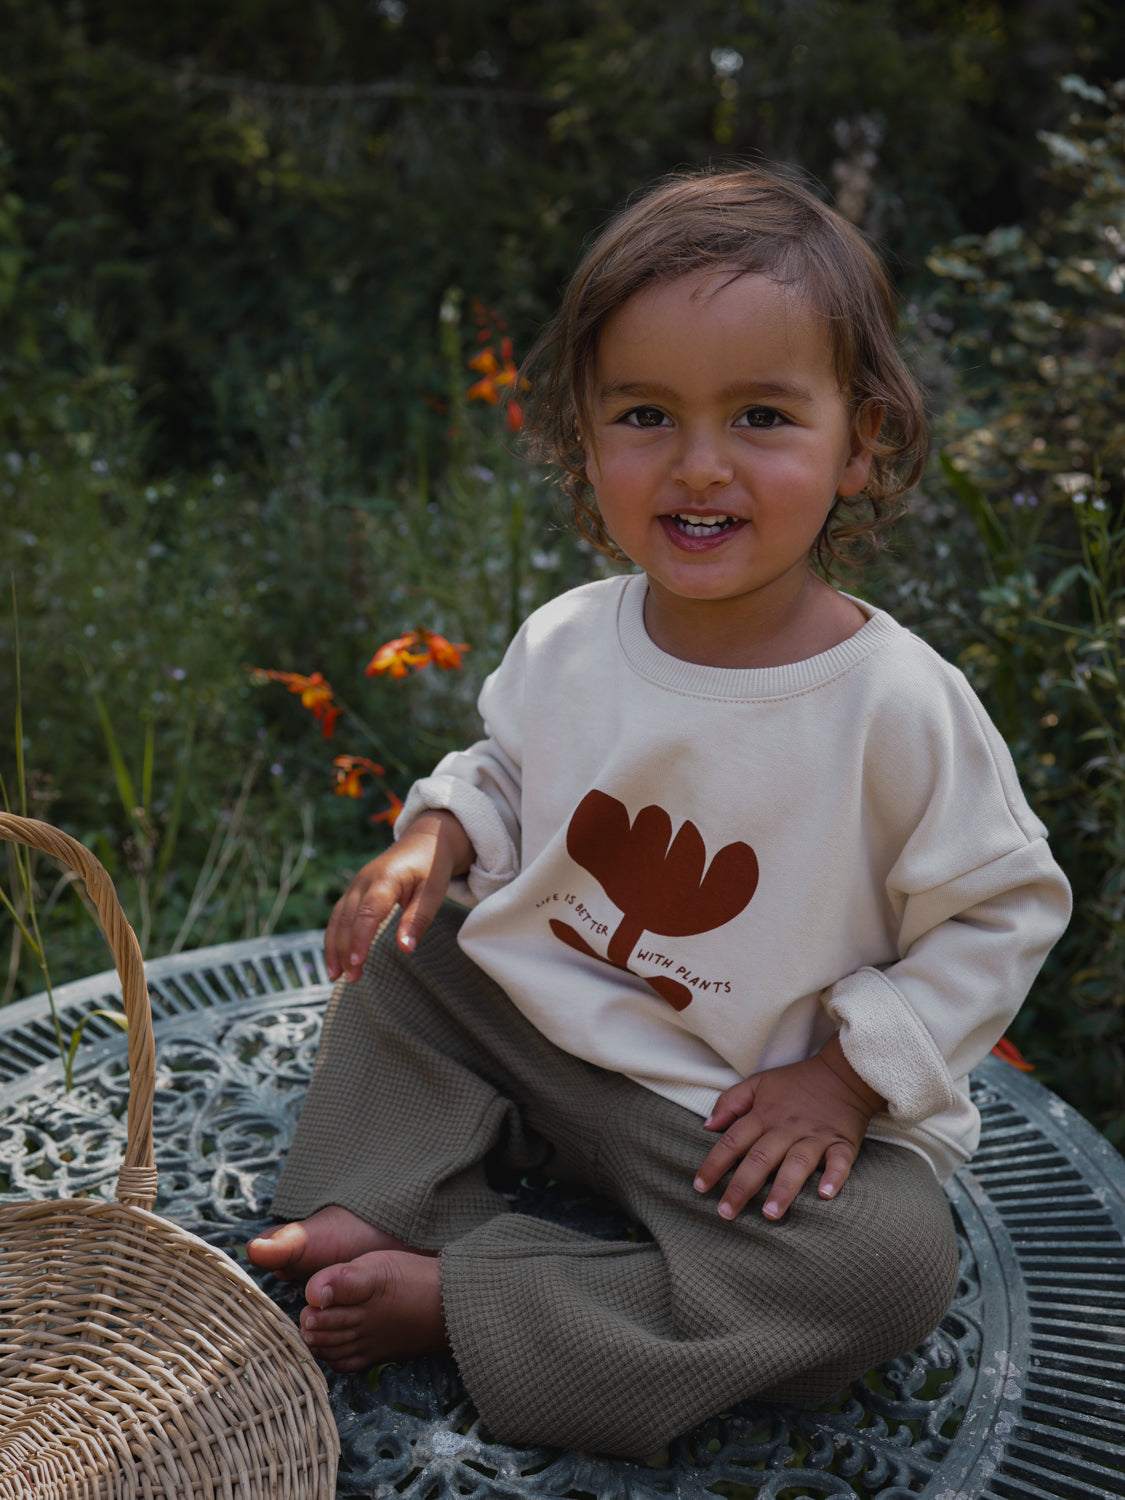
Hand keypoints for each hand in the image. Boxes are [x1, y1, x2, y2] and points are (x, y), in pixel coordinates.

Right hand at [324, 810, 472, 981]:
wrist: (423, 840)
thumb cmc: (431, 867)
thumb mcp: (433, 892)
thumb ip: (418, 919)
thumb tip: (405, 949)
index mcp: (385, 879)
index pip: (368, 912)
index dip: (361, 938)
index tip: (358, 963)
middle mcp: (364, 880)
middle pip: (348, 918)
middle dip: (345, 950)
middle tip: (350, 979)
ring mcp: (356, 884)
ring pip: (338, 918)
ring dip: (334, 947)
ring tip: (336, 975)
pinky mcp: (355, 891)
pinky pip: (339, 915)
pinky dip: (335, 936)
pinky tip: (336, 957)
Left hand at [693, 1034, 884, 1221]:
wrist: (843, 1073)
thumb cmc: (797, 1082)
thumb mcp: (759, 1083)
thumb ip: (731, 1102)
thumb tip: (708, 1126)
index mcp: (764, 1115)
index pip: (733, 1141)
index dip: (715, 1164)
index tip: (700, 1187)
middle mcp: (787, 1128)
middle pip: (760, 1158)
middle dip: (742, 1186)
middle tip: (726, 1213)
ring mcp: (815, 1136)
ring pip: (796, 1163)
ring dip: (783, 1189)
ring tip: (770, 1214)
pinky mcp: (842, 1143)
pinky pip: (839, 1161)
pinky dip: (834, 1176)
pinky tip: (825, 1194)